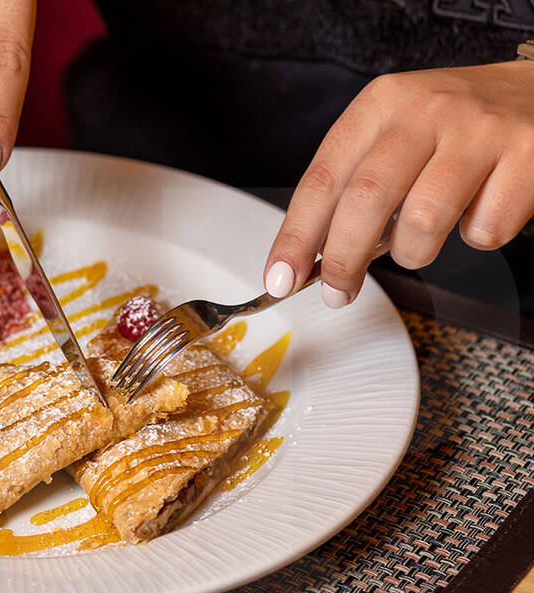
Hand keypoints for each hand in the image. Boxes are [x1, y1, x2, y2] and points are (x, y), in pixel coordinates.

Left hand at [263, 60, 533, 307]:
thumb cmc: (455, 127)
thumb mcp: (395, 134)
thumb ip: (356, 186)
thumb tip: (314, 258)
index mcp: (382, 104)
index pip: (323, 178)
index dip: (296, 236)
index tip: (280, 278)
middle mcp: (427, 109)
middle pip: (366, 199)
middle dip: (343, 259)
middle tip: (337, 291)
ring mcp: (481, 130)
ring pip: (425, 219)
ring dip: (415, 252)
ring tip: (421, 244)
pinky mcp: (528, 155)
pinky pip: (486, 228)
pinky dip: (478, 236)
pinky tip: (480, 211)